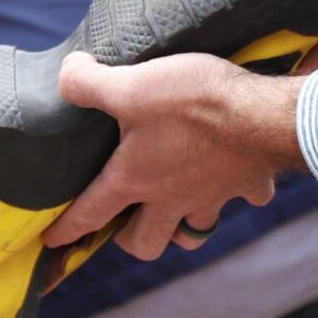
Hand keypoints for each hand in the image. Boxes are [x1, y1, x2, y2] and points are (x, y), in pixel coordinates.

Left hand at [40, 53, 293, 261]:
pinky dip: (236, 193)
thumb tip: (66, 75)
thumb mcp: (131, 85)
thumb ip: (89, 84)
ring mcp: (211, 195)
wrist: (264, 116)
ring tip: (173, 210)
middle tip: (123, 225)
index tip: (53, 241)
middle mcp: (171, 197)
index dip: (67, 228)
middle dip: (130, 239)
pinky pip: (241, 198)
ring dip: (180, 227)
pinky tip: (235, 175)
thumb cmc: (194, 104)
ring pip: (191, 232)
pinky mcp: (245, 183)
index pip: (91, 212)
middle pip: (145, 243)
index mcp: (135, 179)